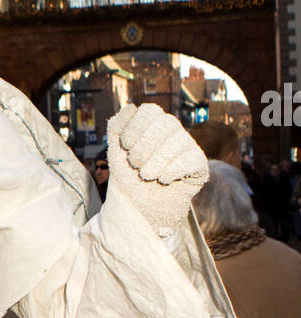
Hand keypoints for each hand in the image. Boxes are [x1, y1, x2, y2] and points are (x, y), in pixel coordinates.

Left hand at [106, 103, 208, 233]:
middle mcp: (174, 133)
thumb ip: (117, 128)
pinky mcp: (200, 166)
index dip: (134, 127)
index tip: (126, 147)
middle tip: (136, 164)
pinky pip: (191, 159)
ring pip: (179, 141)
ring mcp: (188, 147)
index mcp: (154, 126)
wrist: (140, 210)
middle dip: (145, 146)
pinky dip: (172, 170)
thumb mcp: (116, 153)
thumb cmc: (129, 181)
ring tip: (146, 176)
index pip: (150, 110)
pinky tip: (163, 180)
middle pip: (166, 122)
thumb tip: (130, 107)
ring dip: (156, 161)